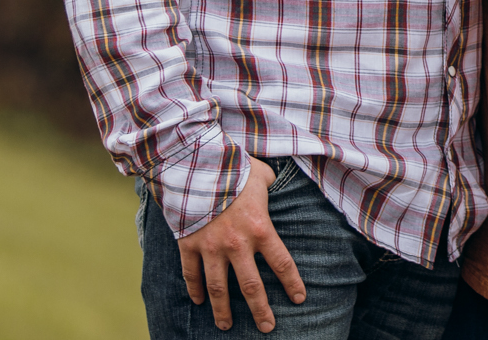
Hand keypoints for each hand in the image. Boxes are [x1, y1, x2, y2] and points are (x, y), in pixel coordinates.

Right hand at [177, 160, 306, 332]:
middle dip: (261, 310)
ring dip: (223, 310)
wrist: (195, 163)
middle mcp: (237, 244)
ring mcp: (211, 247)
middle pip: (252, 287)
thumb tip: (275, 183)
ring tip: (226, 326)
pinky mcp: (188, 244)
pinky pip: (191, 274)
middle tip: (267, 328)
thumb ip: (270, 184)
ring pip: (218, 289)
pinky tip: (199, 302)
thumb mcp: (261, 174)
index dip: (292, 283)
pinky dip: (194, 289)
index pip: (282, 263)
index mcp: (260, 228)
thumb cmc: (232, 166)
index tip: (299, 299)